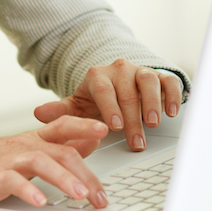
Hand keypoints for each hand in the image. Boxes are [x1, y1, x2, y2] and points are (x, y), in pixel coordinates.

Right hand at [0, 115, 109, 208]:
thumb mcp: (29, 150)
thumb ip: (59, 146)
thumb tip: (90, 140)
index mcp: (34, 139)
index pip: (63, 126)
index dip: (84, 125)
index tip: (106, 128)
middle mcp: (24, 145)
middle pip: (60, 151)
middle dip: (85, 173)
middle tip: (100, 194)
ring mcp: (8, 160)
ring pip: (41, 163)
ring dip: (64, 179)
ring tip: (80, 195)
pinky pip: (13, 182)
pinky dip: (28, 191)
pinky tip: (40, 201)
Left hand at [33, 59, 181, 151]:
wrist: (116, 86)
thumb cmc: (96, 100)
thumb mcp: (77, 105)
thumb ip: (60, 111)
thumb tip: (39, 113)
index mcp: (98, 76)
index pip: (104, 90)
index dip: (110, 108)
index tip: (114, 127)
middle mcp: (119, 70)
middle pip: (127, 92)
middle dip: (132, 119)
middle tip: (136, 141)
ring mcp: (140, 71)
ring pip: (148, 81)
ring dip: (152, 103)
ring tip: (153, 123)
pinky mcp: (159, 76)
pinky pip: (168, 81)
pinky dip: (172, 94)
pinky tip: (172, 111)